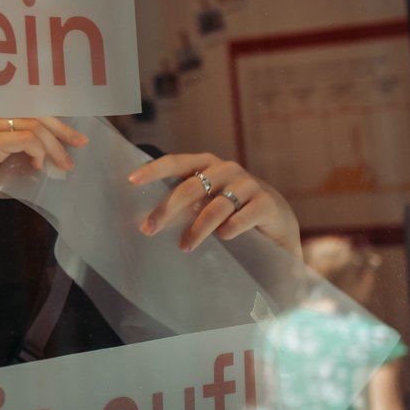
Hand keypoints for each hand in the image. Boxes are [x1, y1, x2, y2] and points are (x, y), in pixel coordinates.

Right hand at [0, 117, 88, 225]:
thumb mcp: (2, 156)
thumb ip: (21, 144)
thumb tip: (55, 145)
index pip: (29, 108)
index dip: (55, 120)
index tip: (74, 136)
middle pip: (34, 113)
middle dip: (62, 130)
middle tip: (80, 145)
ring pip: (33, 126)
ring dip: (53, 147)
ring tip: (62, 165)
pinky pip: (25, 139)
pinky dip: (38, 152)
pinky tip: (38, 165)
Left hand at [128, 152, 298, 253]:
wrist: (278, 222)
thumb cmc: (233, 210)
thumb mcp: (208, 201)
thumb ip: (186, 202)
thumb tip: (150, 219)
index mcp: (208, 165)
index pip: (176, 162)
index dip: (154, 170)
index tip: (131, 180)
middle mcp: (227, 170)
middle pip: (191, 187)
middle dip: (167, 209)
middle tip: (149, 229)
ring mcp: (249, 184)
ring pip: (215, 207)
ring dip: (197, 229)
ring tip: (184, 247)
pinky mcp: (267, 203)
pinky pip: (241, 218)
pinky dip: (229, 230)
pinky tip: (224, 239)